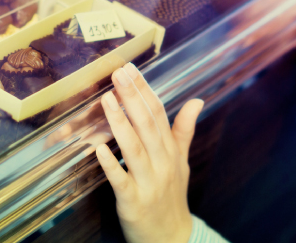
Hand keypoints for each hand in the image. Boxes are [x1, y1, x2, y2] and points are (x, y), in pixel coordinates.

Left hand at [95, 62, 204, 242]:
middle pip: (147, 125)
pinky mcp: (134, 202)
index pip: (159, 113)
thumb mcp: (181, 161)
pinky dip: (111, 165)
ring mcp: (149, 183)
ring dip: (120, 123)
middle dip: (132, 98)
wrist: (173, 238)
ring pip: (134, 148)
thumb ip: (184, 130)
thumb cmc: (173, 196)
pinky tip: (98, 149)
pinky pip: (122, 181)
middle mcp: (162, 163)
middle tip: (118, 74)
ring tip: (107, 100)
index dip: (144, 90)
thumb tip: (197, 100)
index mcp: (171, 151)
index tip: (130, 68)